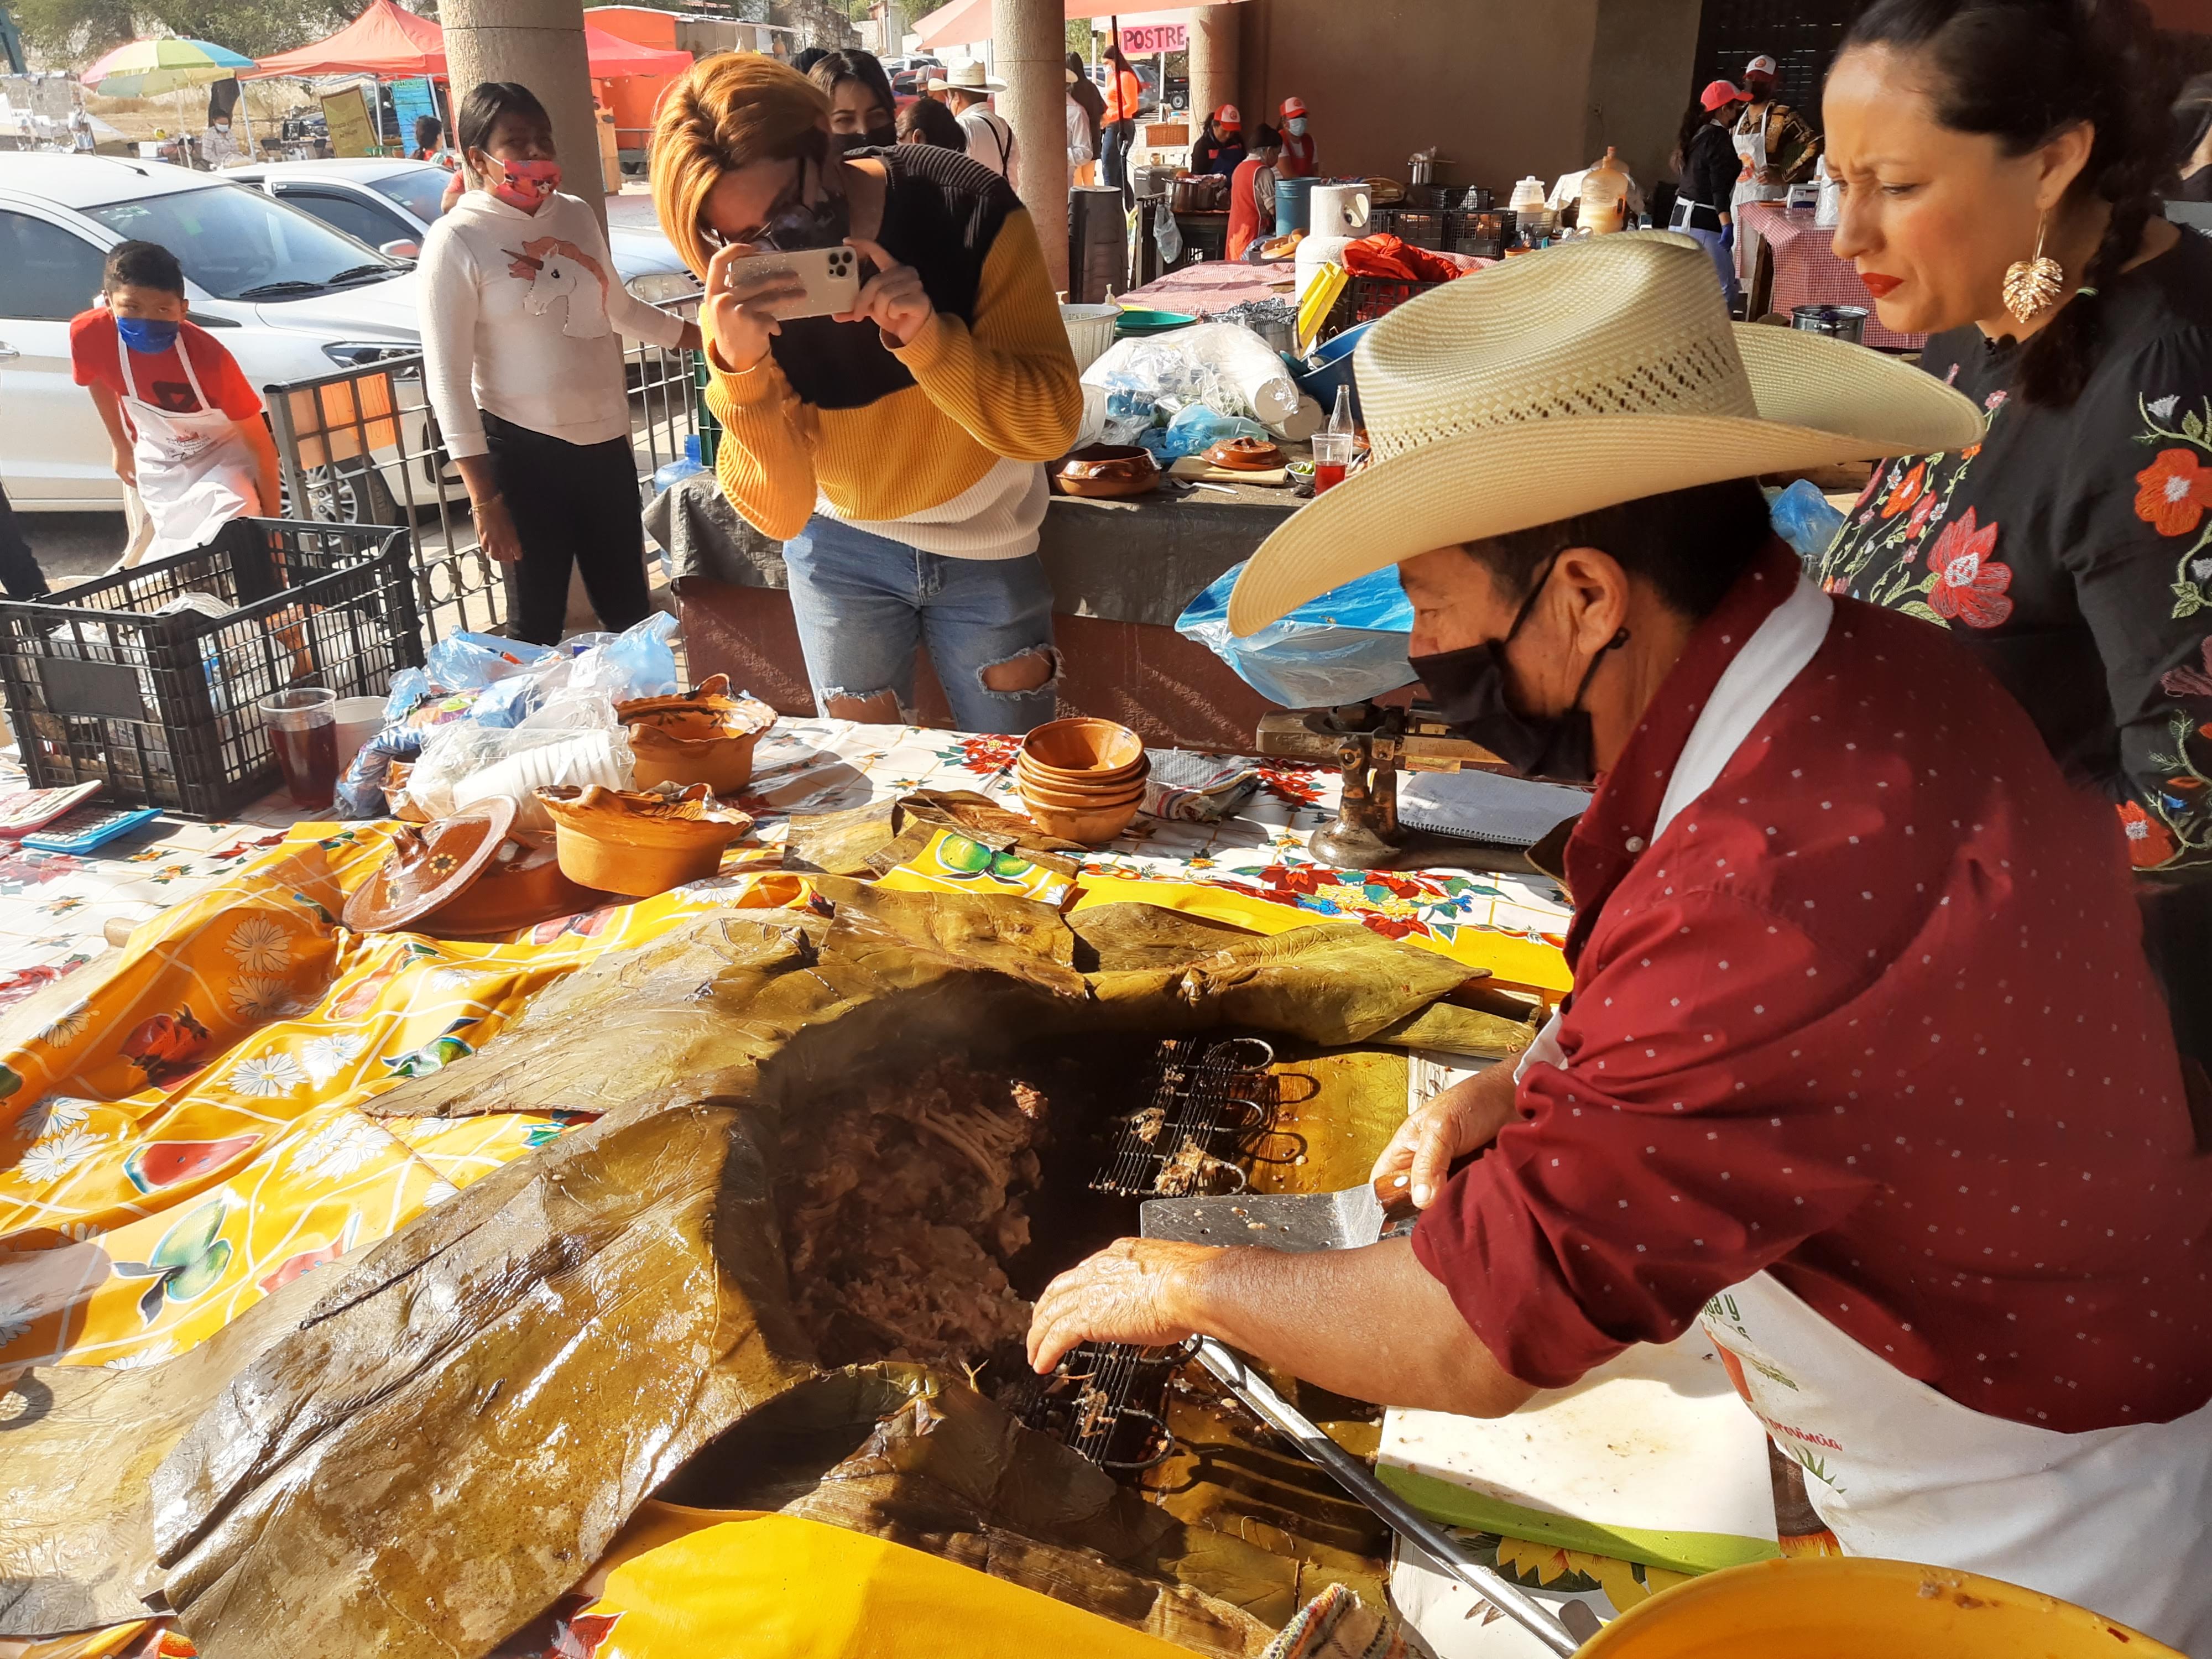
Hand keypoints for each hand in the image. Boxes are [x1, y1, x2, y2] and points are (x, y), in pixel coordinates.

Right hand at [110, 445, 136, 489]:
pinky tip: (136, 462)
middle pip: (127, 476)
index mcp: (120, 472)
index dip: (135, 485)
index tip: (140, 487)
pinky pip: (127, 463)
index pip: (128, 482)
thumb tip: (140, 479)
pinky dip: (132, 465)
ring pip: (127, 469)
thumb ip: (137, 474)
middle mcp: (117, 467)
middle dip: (134, 478)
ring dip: (133, 471)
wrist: (120, 441)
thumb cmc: (125, 452)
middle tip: (141, 480)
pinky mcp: (119, 455)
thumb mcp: (134, 466)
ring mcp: (117, 461)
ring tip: (140, 472)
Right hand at [473, 494, 522, 563]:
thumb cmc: (500, 509)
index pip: (517, 552)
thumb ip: (512, 533)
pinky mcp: (482, 538)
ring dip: (497, 557)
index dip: (517, 555)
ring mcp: (492, 541)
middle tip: (508, 558)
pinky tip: (488, 548)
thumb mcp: (511, 522)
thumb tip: (513, 538)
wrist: (488, 504)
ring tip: (498, 556)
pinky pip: (485, 548)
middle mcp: (502, 541)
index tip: (517, 556)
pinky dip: (487, 549)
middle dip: (508, 559)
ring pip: (495, 556)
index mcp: (512, 537)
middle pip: (506, 557)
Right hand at [702, 239, 807, 372]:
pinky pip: (771, 317)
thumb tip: (760, 272)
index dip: (735, 250)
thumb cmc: (730, 331)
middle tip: (794, 276)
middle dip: (779, 277)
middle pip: (756, 280)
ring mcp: (737, 312)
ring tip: (801, 294)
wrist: (732, 361)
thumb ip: (732, 291)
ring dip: (788, 296)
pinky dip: (775, 324)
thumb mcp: (722, 309)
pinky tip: (776, 329)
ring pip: (769, 298)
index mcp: (712, 292)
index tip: (754, 249)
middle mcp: (722, 300)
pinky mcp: (752, 324)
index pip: (718, 261)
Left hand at [837, 236, 932, 346]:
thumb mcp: (870, 307)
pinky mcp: (921, 299)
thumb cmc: (892, 314)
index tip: (846, 242)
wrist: (912, 332)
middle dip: (863, 301)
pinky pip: (894, 306)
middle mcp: (905, 272)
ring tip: (887, 315)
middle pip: (875, 282)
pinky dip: (891, 315)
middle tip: (858, 314)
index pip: (877, 251)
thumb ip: (855, 307)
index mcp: (892, 268)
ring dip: (880, 311)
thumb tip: (836, 314)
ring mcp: (915, 285)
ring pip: (884, 296)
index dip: (862, 244)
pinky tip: (898, 316)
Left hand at [1027, 1237, 1217, 1374]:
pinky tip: (1042, 1364)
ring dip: (1039, 1334)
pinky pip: (1057, 1336)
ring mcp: (1091, 1292)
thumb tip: (1164, 1300)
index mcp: (1119, 1255)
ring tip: (1034, 1351)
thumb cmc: (1194, 1283)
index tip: (1071, 1302)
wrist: (1192, 1287)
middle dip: (1046, 1308)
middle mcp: (1100, 1268)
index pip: (1085, 1272)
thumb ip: (1157, 1286)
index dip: (1074, 1289)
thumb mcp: (1171, 1276)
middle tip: (1040, 1326)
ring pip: (1051, 1312)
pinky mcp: (1088, 1317)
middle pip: (1059, 1289)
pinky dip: (1045, 1350)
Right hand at [1368, 1061, 1520, 1209]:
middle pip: (1411, 1200)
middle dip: (1418, 1213)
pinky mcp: (1474, 1184)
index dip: (1382, 1200)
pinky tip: (1474, 1212)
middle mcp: (1426, 1166)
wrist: (1518, 1098)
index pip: (1383, 1181)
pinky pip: (1465, 1203)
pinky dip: (1468, 1208)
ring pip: (1439, 1205)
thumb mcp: (1442, 1127)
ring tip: (1455, 1218)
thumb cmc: (1474, 1101)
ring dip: (1447, 1211)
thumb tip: (1421, 1201)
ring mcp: (1451, 1177)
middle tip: (1431, 1221)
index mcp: (1407, 1148)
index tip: (1391, 1221)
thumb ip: (1428, 1162)